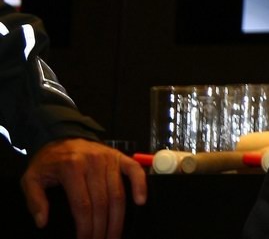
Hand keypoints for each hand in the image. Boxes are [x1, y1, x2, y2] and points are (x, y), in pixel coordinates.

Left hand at [20, 138, 147, 238]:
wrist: (61, 137)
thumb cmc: (48, 162)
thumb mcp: (31, 179)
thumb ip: (34, 200)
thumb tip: (42, 222)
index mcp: (72, 168)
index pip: (82, 205)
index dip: (86, 227)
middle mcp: (93, 162)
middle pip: (103, 202)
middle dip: (103, 227)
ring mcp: (109, 158)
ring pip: (118, 193)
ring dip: (119, 218)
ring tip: (115, 235)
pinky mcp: (119, 156)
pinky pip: (134, 170)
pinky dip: (140, 185)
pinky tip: (140, 202)